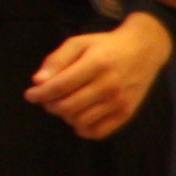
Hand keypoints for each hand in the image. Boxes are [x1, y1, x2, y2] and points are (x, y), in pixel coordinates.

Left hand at [25, 19, 172, 138]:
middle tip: (48, 98)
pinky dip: (83, 128)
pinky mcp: (126, 113)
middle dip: (50, 105)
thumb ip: (57, 60)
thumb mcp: (80, 43)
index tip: (31, 94)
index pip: (60, 86)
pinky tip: (80, 116)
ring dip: (65, 116)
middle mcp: (109, 85)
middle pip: (67, 107)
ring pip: (80, 121)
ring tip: (65, 104)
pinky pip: (97, 132)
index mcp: (96, 63)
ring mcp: (119, 102)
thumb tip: (38, 82)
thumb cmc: (107, 46)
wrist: (144, 50)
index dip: (40, 94)